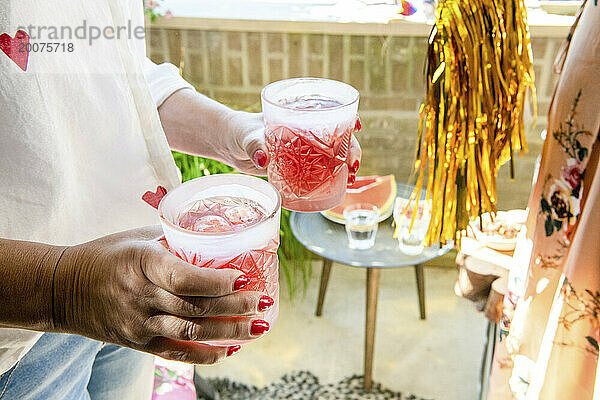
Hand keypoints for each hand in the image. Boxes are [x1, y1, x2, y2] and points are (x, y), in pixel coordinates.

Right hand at [53, 226, 272, 363]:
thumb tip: (215, 238)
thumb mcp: (138, 237)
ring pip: (191, 332)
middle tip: (264, 302)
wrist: (62, 287)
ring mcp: (139, 323)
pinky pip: (176, 353)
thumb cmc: (106, 255)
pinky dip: (205, 354)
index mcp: (142, 263)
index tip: (244, 277)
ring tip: (258, 328)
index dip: (217, 281)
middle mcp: (141, 296)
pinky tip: (229, 349)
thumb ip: (175, 239)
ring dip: (229, 332)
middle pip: (196, 307)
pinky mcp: (138, 342)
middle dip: (236, 307)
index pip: (184, 277)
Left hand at [227, 111, 362, 178]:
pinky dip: (333, 177)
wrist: (232, 146)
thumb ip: (255, 146)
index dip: (347, 118)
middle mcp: (307, 132)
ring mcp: (305, 149)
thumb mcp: (248, 136)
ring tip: (352, 178)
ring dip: (346, 165)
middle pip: (337, 137)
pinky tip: (341, 186)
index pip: (330, 113)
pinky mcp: (300, 166)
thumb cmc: (241, 132)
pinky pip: (321, 170)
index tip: (355, 126)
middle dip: (350, 148)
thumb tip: (262, 159)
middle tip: (352, 164)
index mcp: (299, 116)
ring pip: (333, 155)